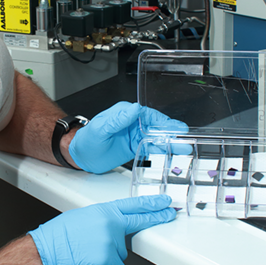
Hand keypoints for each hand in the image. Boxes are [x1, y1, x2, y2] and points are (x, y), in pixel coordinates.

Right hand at [28, 194, 174, 264]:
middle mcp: (110, 224)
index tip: (163, 202)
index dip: (150, 205)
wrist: (45, 253)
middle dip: (156, 217)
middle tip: (170, 214)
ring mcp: (111, 242)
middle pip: (139, 222)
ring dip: (109, 255)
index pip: (132, 206)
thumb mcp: (80, 217)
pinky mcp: (110, 260)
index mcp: (102, 211)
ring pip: (121, 252)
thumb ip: (100, 220)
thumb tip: (109, 228)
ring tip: (89, 253)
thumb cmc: (56, 237)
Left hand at [69, 102, 187, 173]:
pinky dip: (162, 151)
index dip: (161, 121)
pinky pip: (152, 147)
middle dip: (170, 132)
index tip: (173, 127)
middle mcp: (132, 122)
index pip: (147, 115)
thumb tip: (134, 108)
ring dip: (169, 143)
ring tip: (184, 148)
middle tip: (184, 138)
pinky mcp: (136, 146)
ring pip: (156, 137)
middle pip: (155, 126)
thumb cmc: (87, 140)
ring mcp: (135, 134)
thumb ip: (118, 120)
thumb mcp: (101, 129)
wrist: (81, 156)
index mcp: (124, 113)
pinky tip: (172, 154)